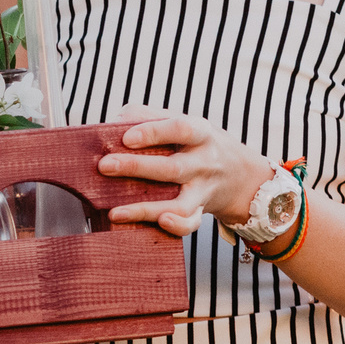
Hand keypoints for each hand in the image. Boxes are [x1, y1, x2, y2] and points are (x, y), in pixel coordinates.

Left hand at [95, 103, 273, 236]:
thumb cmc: (197, 143)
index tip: (125, 138)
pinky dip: (176, 226)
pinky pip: (190, 223)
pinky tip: (157, 223)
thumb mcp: (183, 122)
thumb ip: (150, 117)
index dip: (153, 133)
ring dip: (146, 209)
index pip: (180, 129)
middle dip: (137, 167)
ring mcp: (203, 190)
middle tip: (105, 166)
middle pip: (173, 168)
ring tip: (115, 212)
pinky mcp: (201, 211)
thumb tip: (115, 122)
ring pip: (180, 204)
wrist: (239, 173)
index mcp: (201, 134)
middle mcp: (204, 163)